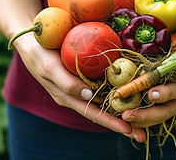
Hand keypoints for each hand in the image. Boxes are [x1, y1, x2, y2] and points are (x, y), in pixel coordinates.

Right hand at [13, 34, 145, 141]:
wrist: (32, 42)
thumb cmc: (39, 55)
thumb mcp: (50, 69)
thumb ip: (67, 83)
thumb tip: (88, 96)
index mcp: (68, 97)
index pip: (93, 114)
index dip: (111, 123)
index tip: (129, 130)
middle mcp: (78, 94)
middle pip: (102, 112)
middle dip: (122, 123)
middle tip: (142, 134)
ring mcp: (82, 85)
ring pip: (105, 101)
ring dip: (122, 109)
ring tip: (142, 117)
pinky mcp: (86, 74)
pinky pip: (103, 86)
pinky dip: (117, 91)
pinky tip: (131, 92)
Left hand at [121, 70, 175, 127]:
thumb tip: (168, 39)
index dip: (165, 93)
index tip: (151, 94)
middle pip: (169, 110)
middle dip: (147, 114)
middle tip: (128, 115)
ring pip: (164, 116)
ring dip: (144, 120)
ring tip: (125, 118)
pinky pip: (162, 114)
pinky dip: (147, 119)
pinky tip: (132, 120)